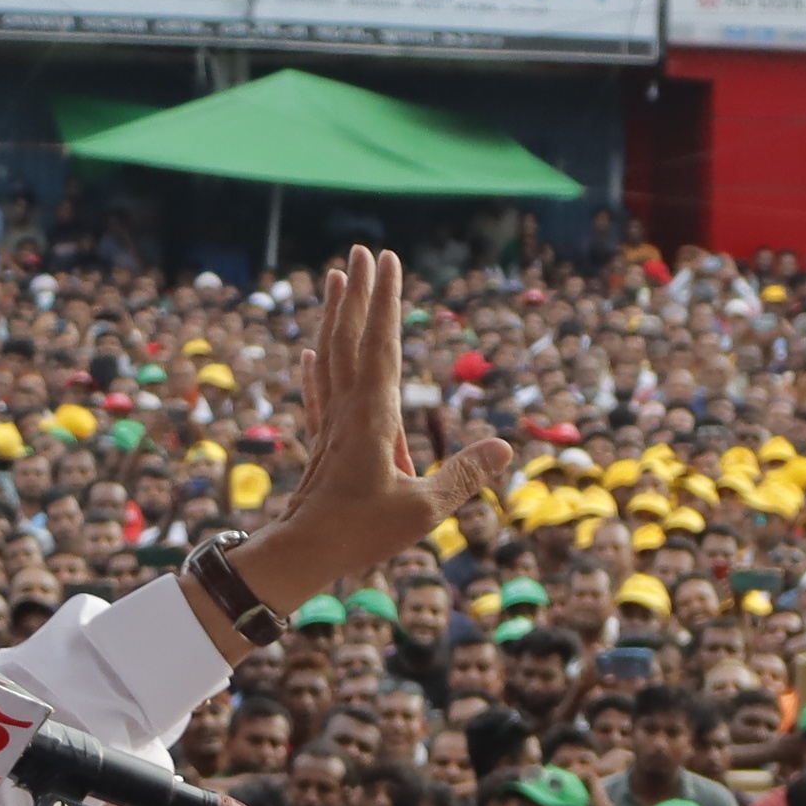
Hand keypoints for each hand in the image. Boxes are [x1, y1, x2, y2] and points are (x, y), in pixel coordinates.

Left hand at [230, 249, 512, 620]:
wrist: (301, 552)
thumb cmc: (361, 533)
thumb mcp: (424, 510)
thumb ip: (464, 476)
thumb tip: (504, 447)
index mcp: (372, 415)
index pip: (381, 344)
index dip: (385, 301)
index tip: (388, 261)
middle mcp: (348, 409)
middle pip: (350, 337)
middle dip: (357, 293)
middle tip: (363, 252)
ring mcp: (330, 424)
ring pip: (329, 355)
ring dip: (333, 315)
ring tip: (333, 279)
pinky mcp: (321, 443)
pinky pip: (317, 392)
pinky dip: (315, 365)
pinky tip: (310, 350)